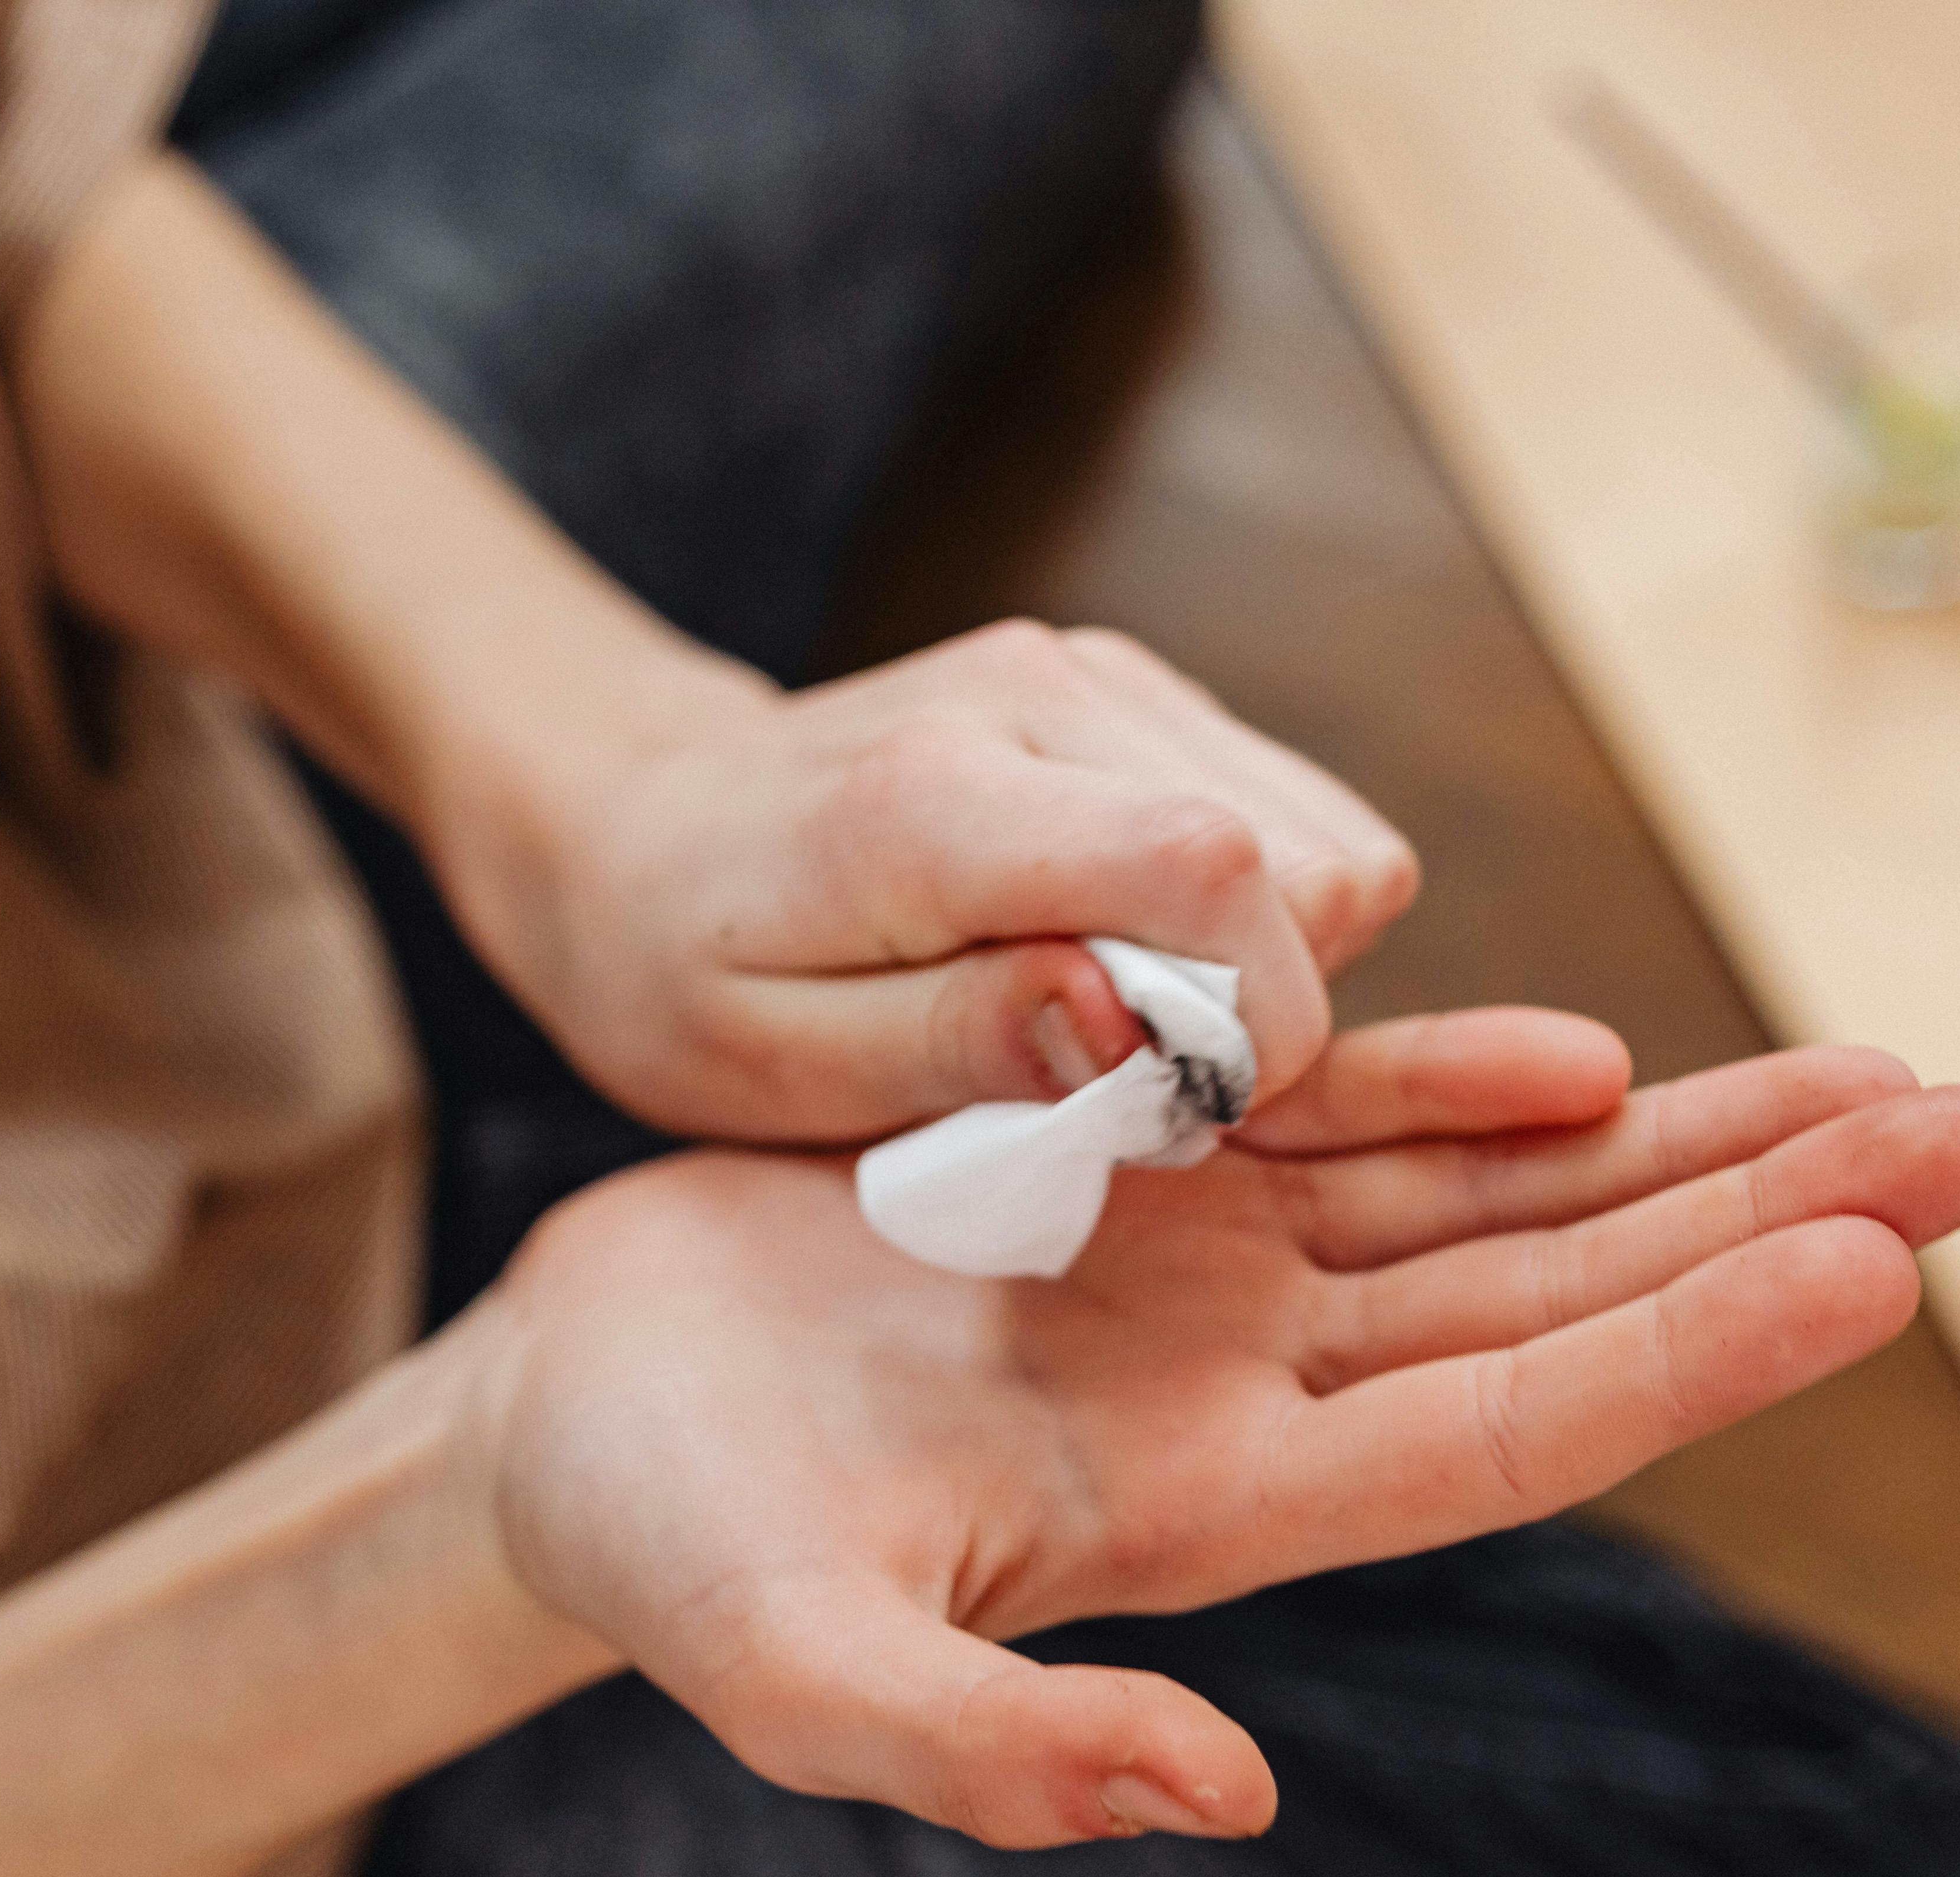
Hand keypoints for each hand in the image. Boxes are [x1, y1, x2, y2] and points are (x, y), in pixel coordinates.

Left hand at [453, 622, 1420, 1142]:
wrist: (630, 822)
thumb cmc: (681, 968)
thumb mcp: (776, 1062)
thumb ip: (965, 1042)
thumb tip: (1139, 1029)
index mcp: (936, 798)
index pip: (1213, 869)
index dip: (1254, 1022)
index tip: (1172, 1115)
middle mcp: (1040, 697)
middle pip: (1312, 865)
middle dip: (1255, 1011)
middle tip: (1114, 1081)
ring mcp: (1097, 677)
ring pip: (1329, 844)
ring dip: (1253, 965)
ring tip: (1107, 1018)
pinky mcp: (1130, 692)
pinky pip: (1290, 823)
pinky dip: (1238, 919)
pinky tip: (1119, 956)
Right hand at [466, 1016, 1959, 1847]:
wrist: (569, 1424)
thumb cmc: (661, 1554)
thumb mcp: (796, 1675)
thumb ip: (995, 1752)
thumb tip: (1220, 1798)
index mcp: (1204, 1511)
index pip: (1508, 1427)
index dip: (1695, 1347)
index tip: (1883, 1265)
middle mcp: (1246, 1397)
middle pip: (1561, 1299)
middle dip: (1772, 1218)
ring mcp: (1199, 1288)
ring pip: (1493, 1201)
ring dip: (1689, 1142)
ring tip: (1893, 1083)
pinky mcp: (1127, 1179)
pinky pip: (1341, 1114)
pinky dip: (1476, 1075)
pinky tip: (1610, 1049)